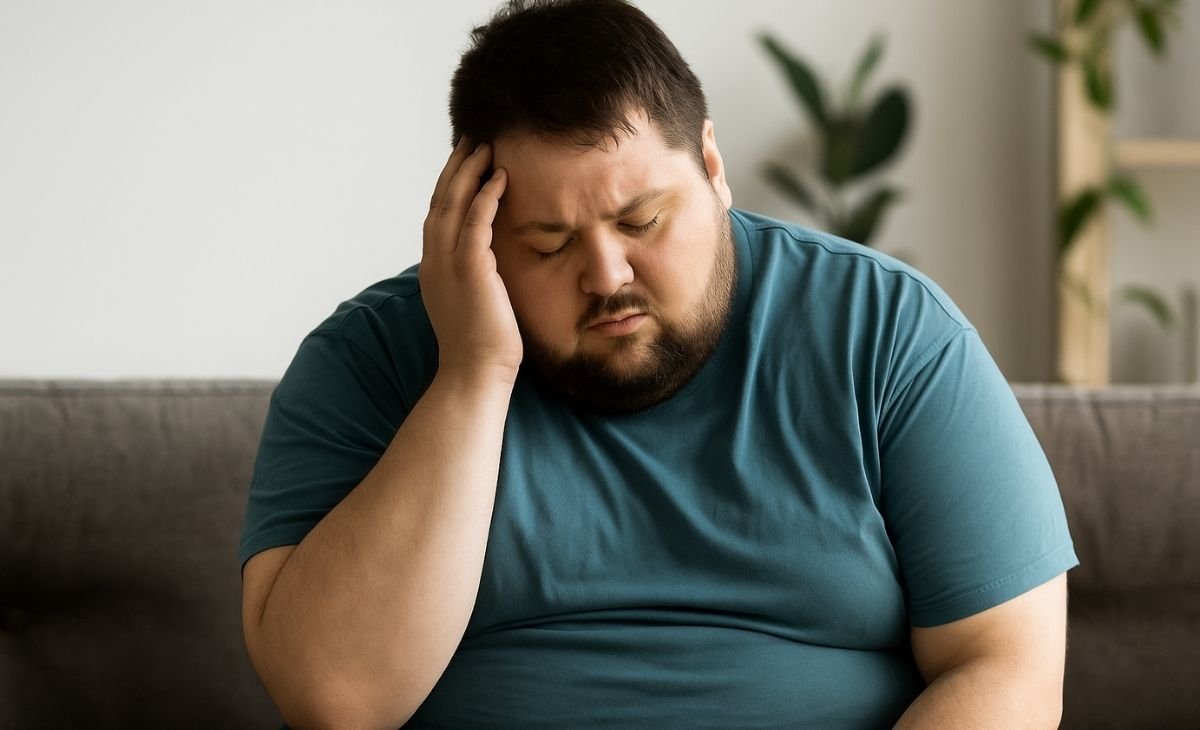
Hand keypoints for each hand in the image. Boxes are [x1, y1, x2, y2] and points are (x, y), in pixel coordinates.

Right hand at [420, 139, 522, 384]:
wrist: (475, 374)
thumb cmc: (481, 347)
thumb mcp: (472, 303)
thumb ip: (473, 277)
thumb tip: (489, 265)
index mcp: (433, 268)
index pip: (438, 214)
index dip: (449, 184)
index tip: (465, 161)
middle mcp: (434, 261)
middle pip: (440, 201)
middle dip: (456, 168)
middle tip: (473, 140)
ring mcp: (448, 265)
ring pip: (453, 205)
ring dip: (469, 172)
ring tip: (486, 147)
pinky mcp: (471, 270)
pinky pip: (476, 223)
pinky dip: (485, 197)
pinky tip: (500, 178)